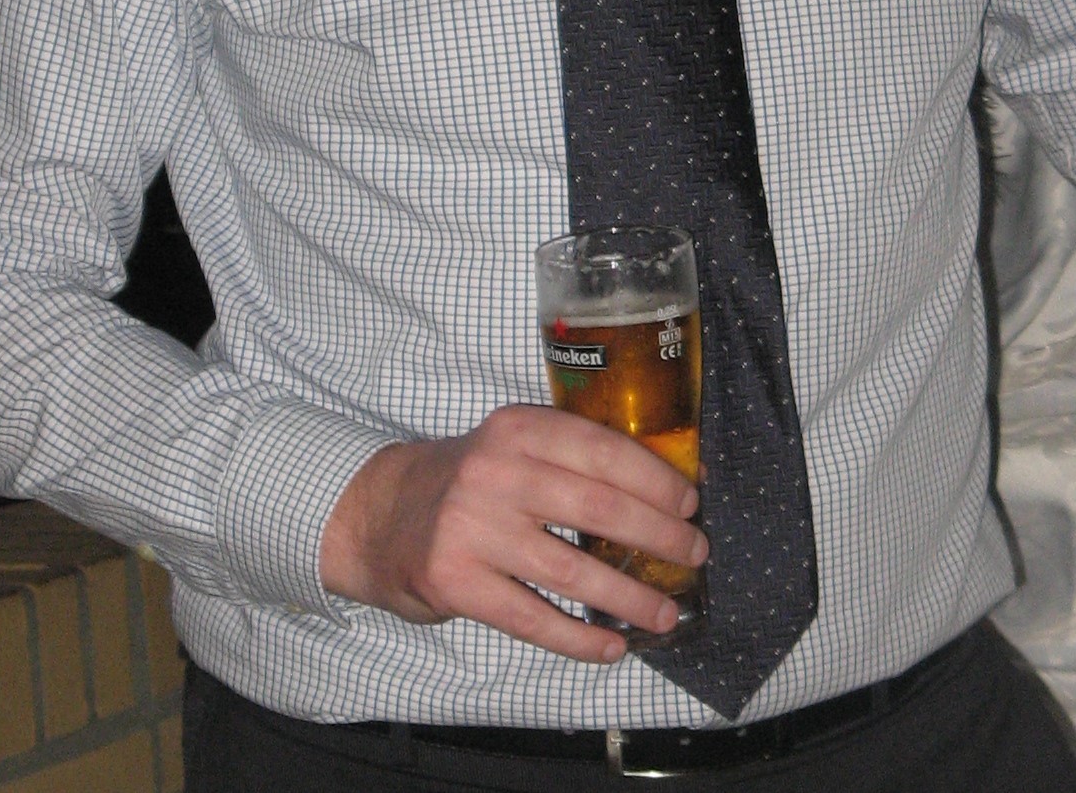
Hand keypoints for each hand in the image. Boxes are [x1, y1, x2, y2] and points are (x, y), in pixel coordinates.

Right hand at [319, 405, 706, 660]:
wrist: (381, 515)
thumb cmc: (470, 480)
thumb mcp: (515, 447)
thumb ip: (573, 458)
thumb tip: (668, 488)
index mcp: (520, 428)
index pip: (602, 449)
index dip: (653, 479)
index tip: (690, 502)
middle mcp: (496, 471)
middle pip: (597, 508)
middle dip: (657, 535)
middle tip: (694, 553)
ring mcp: (473, 528)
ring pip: (571, 571)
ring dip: (629, 596)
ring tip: (666, 612)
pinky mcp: (457, 582)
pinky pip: (532, 618)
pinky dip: (578, 638)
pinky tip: (612, 646)